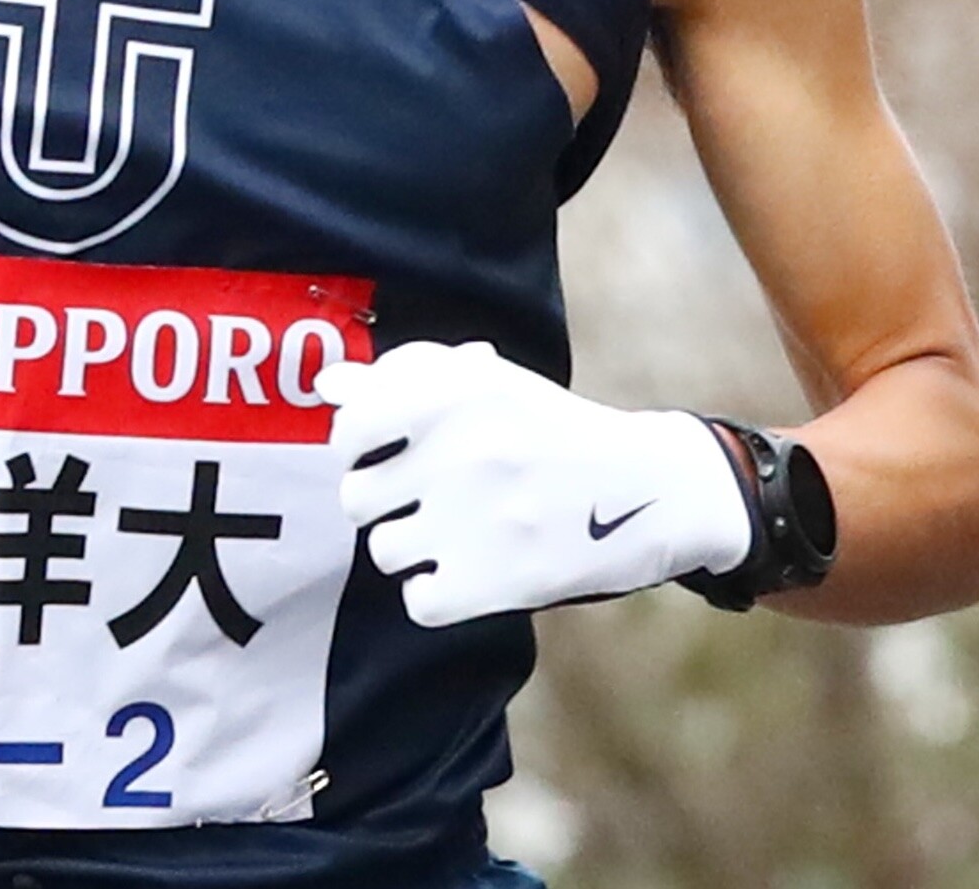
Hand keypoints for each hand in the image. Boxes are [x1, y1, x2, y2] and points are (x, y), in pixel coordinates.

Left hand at [318, 340, 752, 626]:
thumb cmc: (553, 431)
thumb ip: (406, 376)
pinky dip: (438, 594)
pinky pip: (417, 602)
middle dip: (383, 502)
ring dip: (412, 548)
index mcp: (458, 392)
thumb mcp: (490, 386)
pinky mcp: (495, 582)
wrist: (650, 488)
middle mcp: (462, 451)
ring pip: (382, 550)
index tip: (385, 453)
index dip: (358, 446)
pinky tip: (471, 571)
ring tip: (458, 533)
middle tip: (427, 499)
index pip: (349, 426)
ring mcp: (477, 519)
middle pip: (355, 496)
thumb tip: (328, 388)